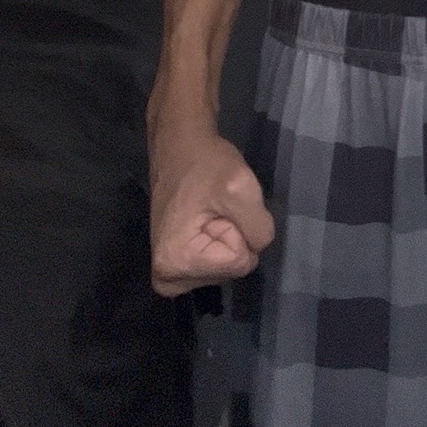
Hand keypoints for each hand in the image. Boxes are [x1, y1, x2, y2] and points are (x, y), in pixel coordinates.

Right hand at [148, 121, 276, 297]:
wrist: (180, 148)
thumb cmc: (206, 164)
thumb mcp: (242, 187)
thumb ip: (259, 226)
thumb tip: (258, 247)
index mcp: (176, 262)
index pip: (240, 263)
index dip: (238, 230)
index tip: (219, 207)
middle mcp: (167, 278)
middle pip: (232, 270)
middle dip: (232, 235)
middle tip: (215, 207)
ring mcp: (169, 276)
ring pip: (227, 268)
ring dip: (227, 237)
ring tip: (209, 210)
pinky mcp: (176, 268)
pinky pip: (217, 265)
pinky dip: (220, 243)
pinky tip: (205, 220)